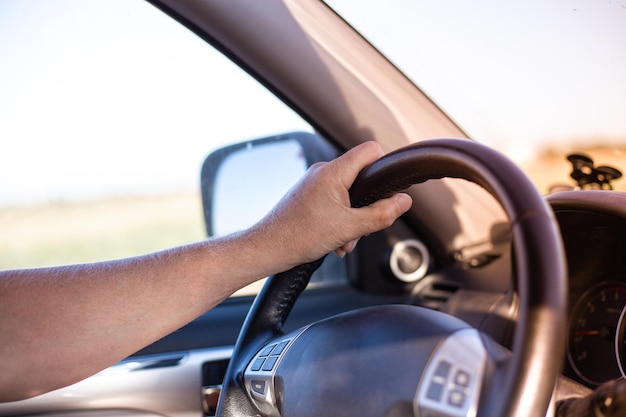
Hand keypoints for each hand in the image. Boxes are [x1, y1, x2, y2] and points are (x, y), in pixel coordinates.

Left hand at [256, 141, 412, 268]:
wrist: (267, 248)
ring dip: (352, 219)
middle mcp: (322, 173)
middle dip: (366, 206)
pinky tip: (333, 240)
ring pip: (347, 195)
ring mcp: (313, 184)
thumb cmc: (298, 236)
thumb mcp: (350, 228)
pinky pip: (333, 202)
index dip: (384, 167)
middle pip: (361, 177)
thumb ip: (381, 214)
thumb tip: (403, 202)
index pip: (370, 151)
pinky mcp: (307, 196)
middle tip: (360, 227)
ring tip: (343, 240)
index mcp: (333, 172)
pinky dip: (338, 221)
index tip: (388, 189)